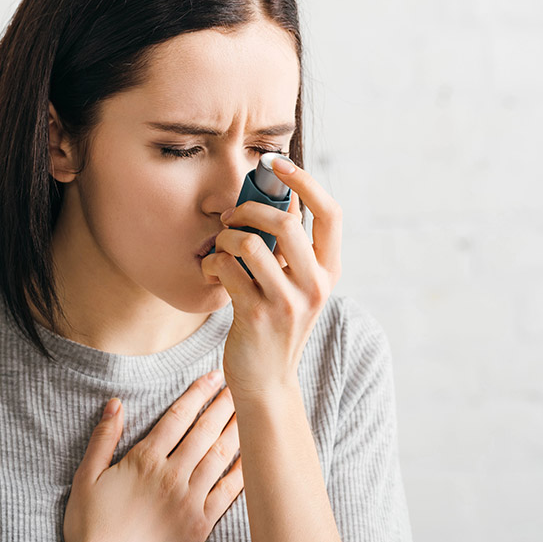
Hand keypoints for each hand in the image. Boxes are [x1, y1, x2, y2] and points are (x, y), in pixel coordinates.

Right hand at [62, 372, 243, 541]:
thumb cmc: (90, 529)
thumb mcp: (85, 478)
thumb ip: (103, 439)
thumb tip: (115, 404)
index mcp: (144, 460)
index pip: (177, 417)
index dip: (197, 393)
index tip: (213, 376)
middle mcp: (172, 475)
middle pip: (204, 431)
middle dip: (223, 404)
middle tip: (241, 385)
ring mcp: (190, 500)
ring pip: (220, 457)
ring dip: (237, 430)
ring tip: (251, 411)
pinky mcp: (200, 525)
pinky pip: (228, 493)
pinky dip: (243, 472)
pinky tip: (254, 458)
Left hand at [199, 158, 342, 395]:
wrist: (265, 380)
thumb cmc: (271, 322)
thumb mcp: (292, 283)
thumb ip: (288, 247)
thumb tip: (277, 194)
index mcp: (329, 271)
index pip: (331, 213)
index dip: (305, 180)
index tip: (276, 161)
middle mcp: (316, 285)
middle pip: (285, 222)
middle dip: (248, 209)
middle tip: (229, 217)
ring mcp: (289, 301)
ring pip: (251, 243)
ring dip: (225, 238)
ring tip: (219, 248)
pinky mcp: (258, 314)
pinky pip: (229, 268)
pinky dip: (213, 263)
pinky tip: (211, 273)